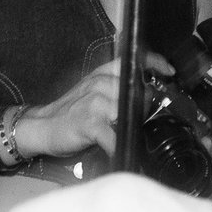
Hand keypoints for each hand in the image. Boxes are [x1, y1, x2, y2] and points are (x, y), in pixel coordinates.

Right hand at [19, 50, 171, 160]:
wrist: (42, 125)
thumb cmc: (70, 112)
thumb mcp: (92, 90)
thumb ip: (114, 87)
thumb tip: (146, 92)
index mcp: (101, 74)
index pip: (132, 61)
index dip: (154, 63)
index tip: (169, 72)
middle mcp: (100, 83)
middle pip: (138, 92)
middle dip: (145, 107)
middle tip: (141, 120)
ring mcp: (95, 103)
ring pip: (129, 111)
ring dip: (133, 125)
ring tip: (128, 134)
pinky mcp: (90, 123)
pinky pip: (113, 135)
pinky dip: (119, 145)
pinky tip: (120, 150)